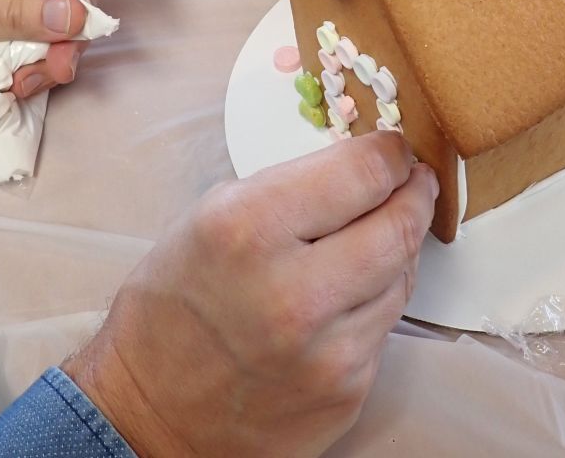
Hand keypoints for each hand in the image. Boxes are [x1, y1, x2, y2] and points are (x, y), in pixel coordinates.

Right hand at [64, 133, 438, 457]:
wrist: (150, 412)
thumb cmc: (178, 304)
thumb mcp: (214, 216)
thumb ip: (295, 186)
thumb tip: (369, 164)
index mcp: (249, 230)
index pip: (363, 172)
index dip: (390, 154)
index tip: (393, 150)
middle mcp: (292, 293)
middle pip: (399, 224)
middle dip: (414, 194)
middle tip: (412, 182)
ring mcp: (325, 351)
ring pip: (403, 275)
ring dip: (398, 248)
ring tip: (374, 237)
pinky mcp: (345, 391)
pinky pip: (387, 326)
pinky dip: (377, 301)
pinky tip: (348, 295)